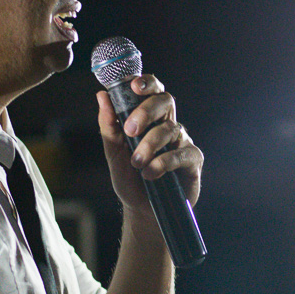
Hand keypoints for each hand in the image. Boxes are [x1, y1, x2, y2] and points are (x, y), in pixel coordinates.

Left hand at [96, 75, 202, 219]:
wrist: (142, 210)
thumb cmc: (129, 179)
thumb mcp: (113, 152)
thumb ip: (109, 125)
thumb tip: (102, 96)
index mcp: (150, 118)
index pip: (152, 91)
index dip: (147, 83)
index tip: (134, 85)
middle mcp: (168, 125)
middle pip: (166, 101)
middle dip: (146, 111)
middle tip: (130, 130)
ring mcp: (182, 141)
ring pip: (169, 129)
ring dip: (149, 145)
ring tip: (137, 163)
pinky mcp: (192, 160)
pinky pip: (181, 153)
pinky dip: (163, 162)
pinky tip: (151, 173)